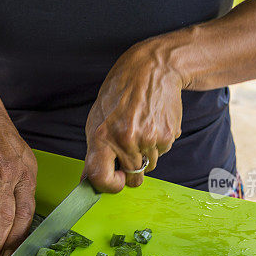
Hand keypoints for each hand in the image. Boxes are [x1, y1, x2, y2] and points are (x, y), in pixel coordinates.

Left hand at [84, 38, 183, 191]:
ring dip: (145, 155)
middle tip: (129, 150)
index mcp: (103, 136)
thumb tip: (87, 182)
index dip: (108, 186)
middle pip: (132, 177)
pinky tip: (152, 123)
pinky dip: (157, 144)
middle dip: (130, 171)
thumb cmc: (119, 94)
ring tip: (140, 129)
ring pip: (149, 166)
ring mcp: (150, 139)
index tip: (114, 179)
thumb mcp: (98, 119)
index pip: (101, 178)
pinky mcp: (168, 136)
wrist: (151, 69)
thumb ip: (94, 152)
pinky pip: (162, 153)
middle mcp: (126, 140)